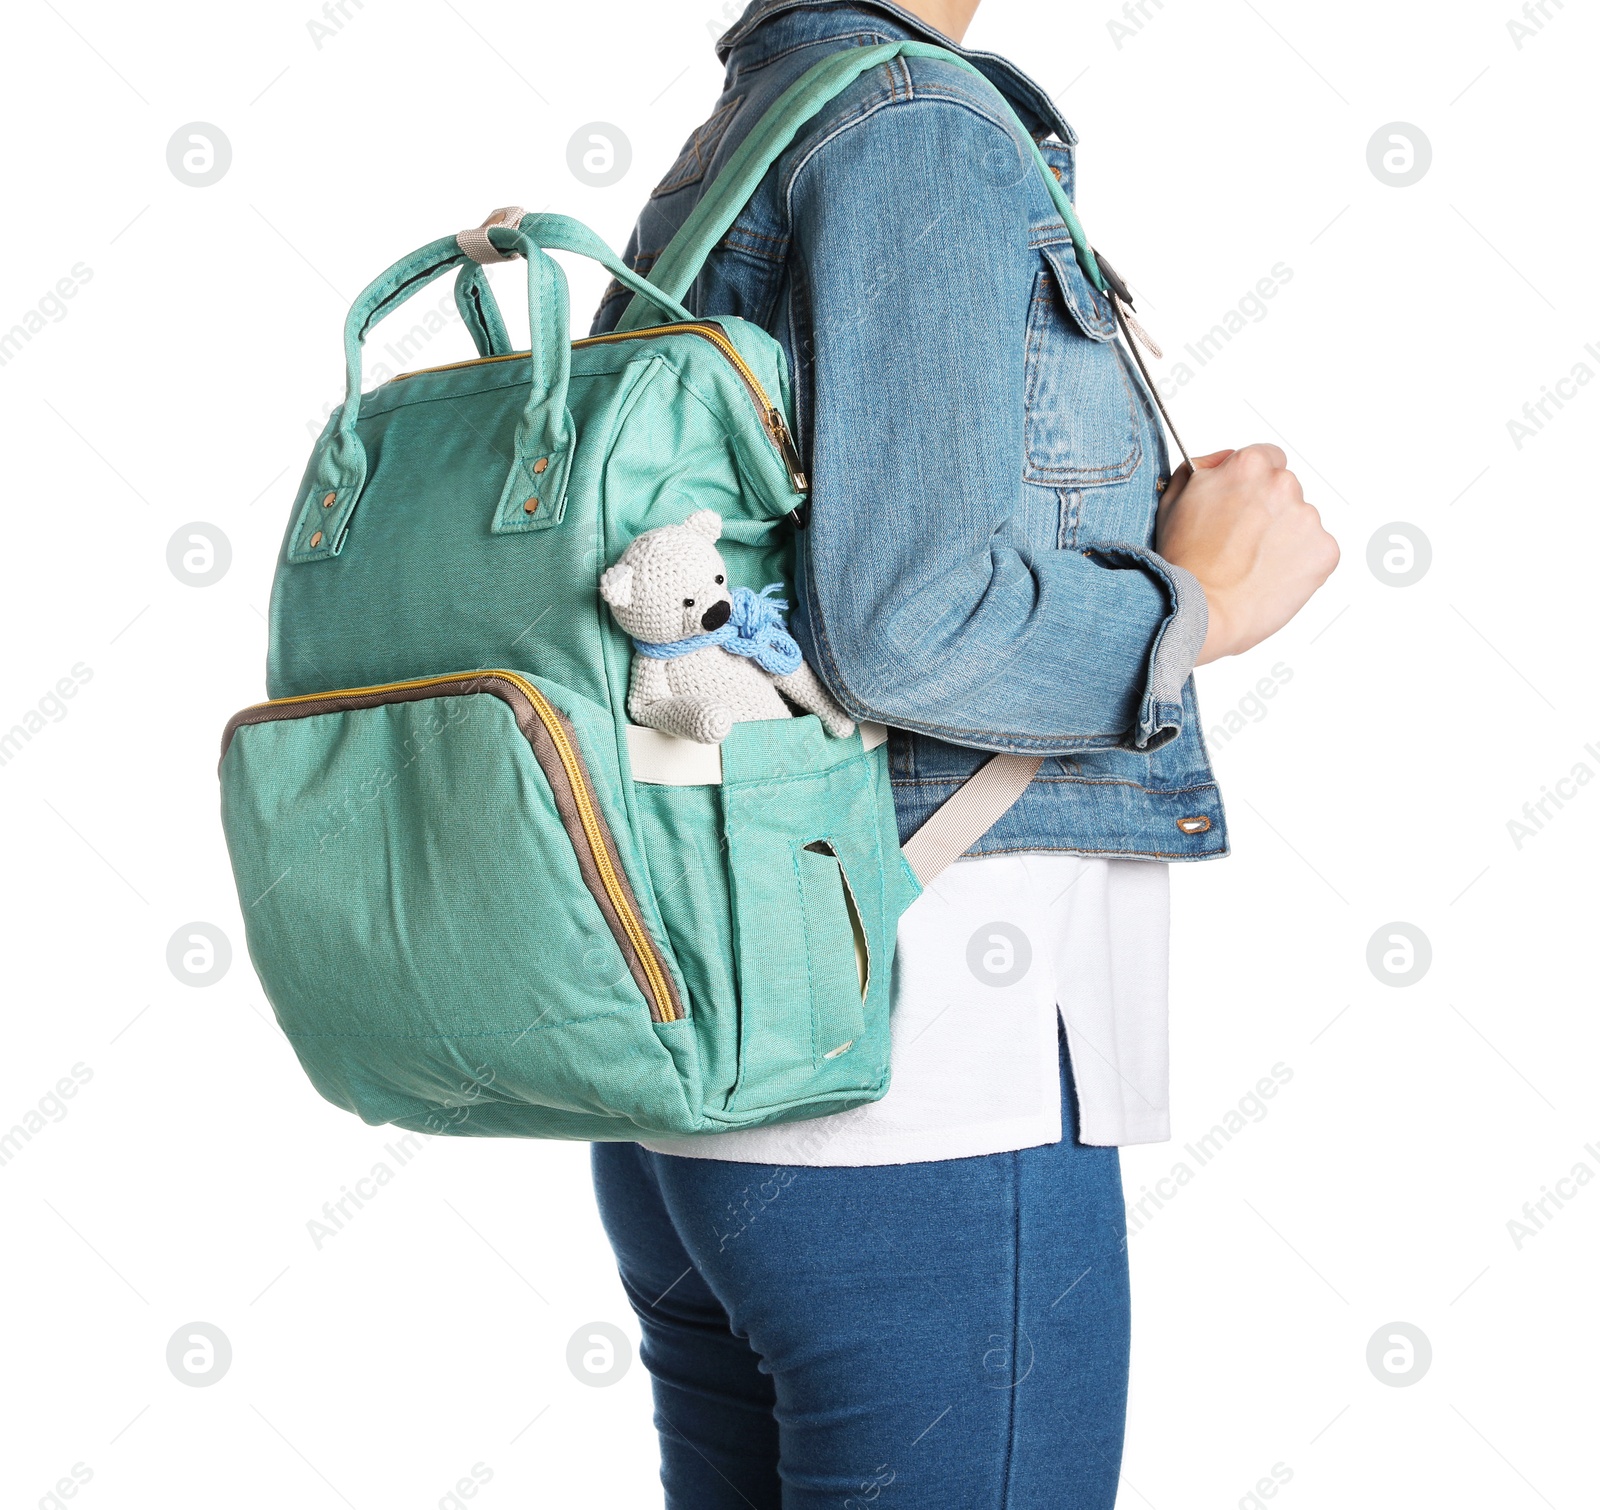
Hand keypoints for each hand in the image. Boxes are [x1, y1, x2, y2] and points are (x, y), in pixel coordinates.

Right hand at [1155, 445, 1339, 663]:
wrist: (1203, 612)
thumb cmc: (1185, 565)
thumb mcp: (1174, 501)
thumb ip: (1201, 469)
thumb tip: (1222, 461)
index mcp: (1249, 466)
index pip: (1267, 458)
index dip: (1251, 485)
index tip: (1244, 505)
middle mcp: (1283, 484)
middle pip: (1284, 491)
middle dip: (1268, 512)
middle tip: (1241, 543)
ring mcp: (1308, 518)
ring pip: (1300, 522)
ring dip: (1284, 538)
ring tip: (1252, 566)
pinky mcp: (1324, 551)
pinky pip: (1316, 552)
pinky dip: (1299, 564)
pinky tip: (1270, 577)